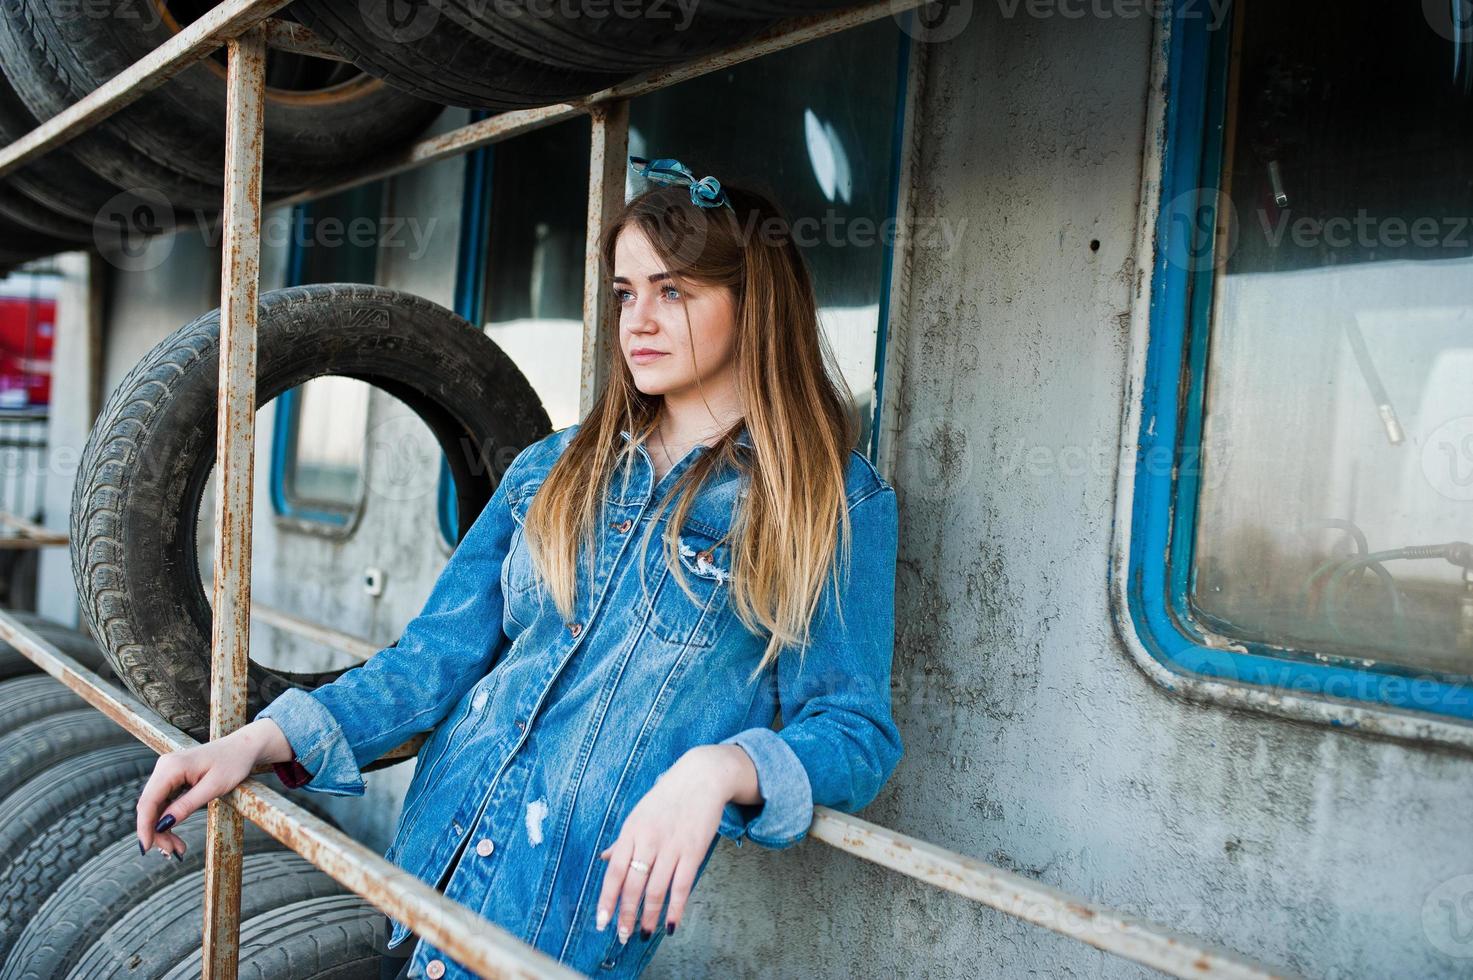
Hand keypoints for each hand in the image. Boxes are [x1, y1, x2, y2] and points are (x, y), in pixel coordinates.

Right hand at [134, 719, 291, 858]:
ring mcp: (166, 771)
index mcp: (171, 767)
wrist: (244, 747)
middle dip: (157, 832)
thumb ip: (187, 805)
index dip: (144, 827)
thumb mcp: (214, 788)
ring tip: (178, 848)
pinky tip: (174, 834)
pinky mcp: (172, 777)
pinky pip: (163, 801)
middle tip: (173, 852)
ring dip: (162, 829)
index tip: (147, 848)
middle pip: (149, 806)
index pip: (148, 802)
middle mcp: (164, 767)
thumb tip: (164, 824)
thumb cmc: (233, 764)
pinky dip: (168, 819)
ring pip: (155, 807)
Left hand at [594, 744, 754, 941]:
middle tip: (622, 935)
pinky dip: (675, 908)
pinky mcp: (693, 851)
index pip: (614, 871)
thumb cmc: (667, 797)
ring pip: (656, 890)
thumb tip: (604, 859)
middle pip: (633, 885)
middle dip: (626, 914)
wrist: (701, 778)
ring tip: (642, 933)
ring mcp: (672, 846)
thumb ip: (622, 841)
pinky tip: (670, 924)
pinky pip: (682, 886)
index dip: (607, 899)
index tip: (602, 921)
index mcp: (631, 831)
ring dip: (649, 916)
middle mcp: (649, 840)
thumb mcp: (638, 815)